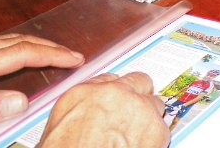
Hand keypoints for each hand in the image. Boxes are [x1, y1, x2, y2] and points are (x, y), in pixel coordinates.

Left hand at [0, 34, 83, 128]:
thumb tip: (22, 103)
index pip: (23, 53)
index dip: (53, 55)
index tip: (76, 60)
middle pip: (19, 41)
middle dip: (50, 47)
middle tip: (72, 55)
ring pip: (7, 40)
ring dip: (34, 44)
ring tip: (51, 52)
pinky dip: (15, 45)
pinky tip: (15, 55)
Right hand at [39, 72, 168, 147]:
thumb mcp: (57, 130)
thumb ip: (80, 111)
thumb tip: (88, 115)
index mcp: (84, 94)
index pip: (108, 79)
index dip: (115, 92)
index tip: (117, 100)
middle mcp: (113, 95)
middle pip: (137, 82)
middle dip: (138, 97)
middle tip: (133, 115)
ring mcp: (138, 109)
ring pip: (154, 104)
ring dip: (148, 118)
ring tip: (134, 137)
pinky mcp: (156, 129)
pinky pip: (162, 128)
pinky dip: (155, 139)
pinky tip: (140, 147)